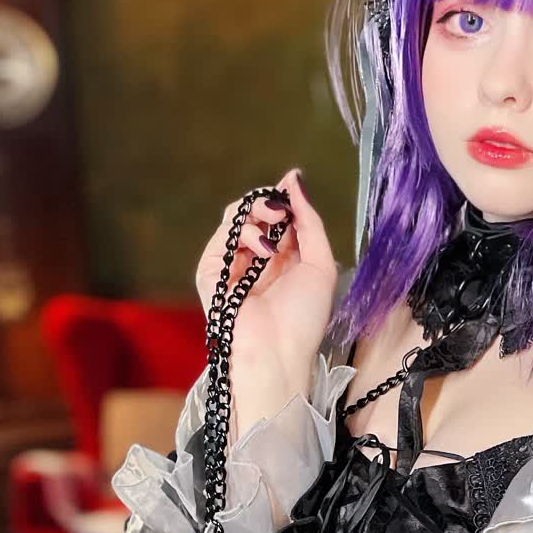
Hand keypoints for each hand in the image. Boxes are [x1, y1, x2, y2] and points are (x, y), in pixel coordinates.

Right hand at [194, 169, 336, 406]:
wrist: (278, 353)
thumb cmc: (303, 319)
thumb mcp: (320, 264)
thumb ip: (310, 222)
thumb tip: (294, 180)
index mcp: (283, 260)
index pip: (277, 217)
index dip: (283, 200)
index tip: (291, 187)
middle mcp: (256, 261)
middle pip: (252, 213)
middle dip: (267, 202)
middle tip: (281, 211)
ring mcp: (232, 267)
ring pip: (233, 219)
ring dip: (255, 214)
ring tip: (273, 226)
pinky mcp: (212, 274)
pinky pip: (221, 239)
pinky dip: (243, 234)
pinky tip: (262, 249)